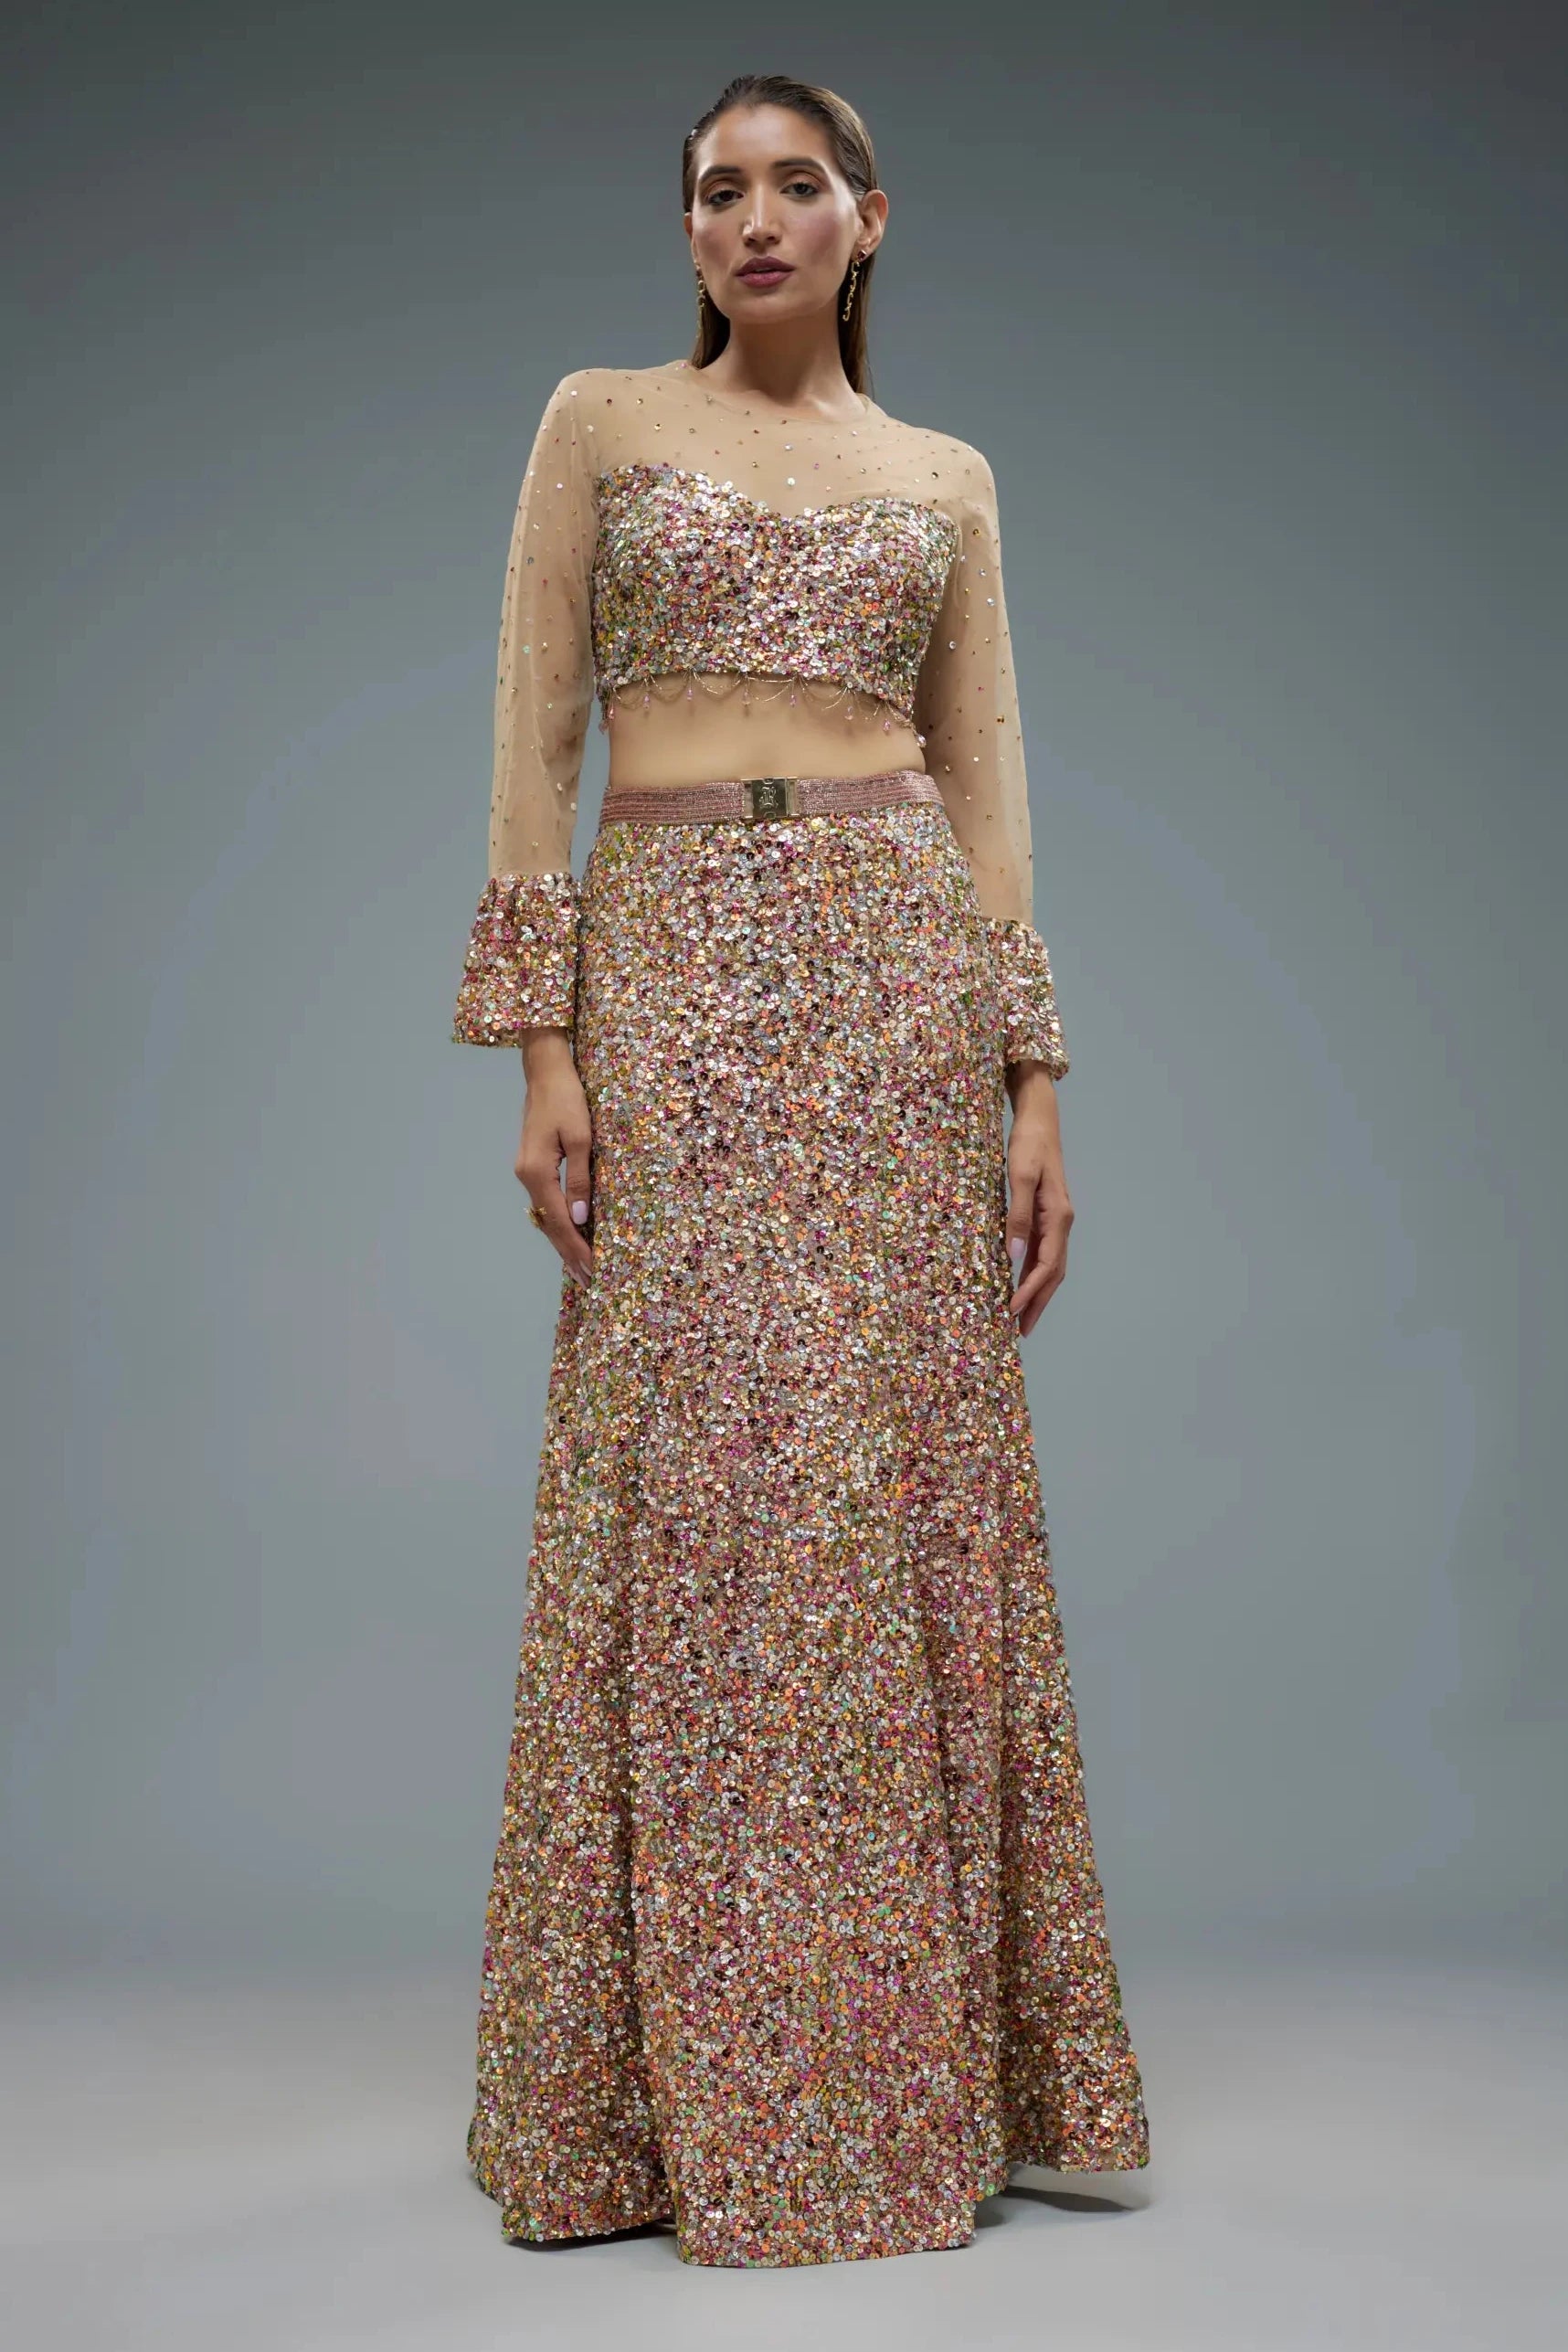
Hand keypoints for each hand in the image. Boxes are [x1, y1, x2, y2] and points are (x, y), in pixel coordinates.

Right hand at [515, 1030, 594, 1287]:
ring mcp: (526, 1171)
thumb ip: (580, 1178)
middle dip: (568, 1252)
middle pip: (548, 1224)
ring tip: (580, 1265)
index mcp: (537, 1172)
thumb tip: (579, 1216)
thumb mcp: (580, 1137)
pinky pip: (545, 1201)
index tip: (591, 1270)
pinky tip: (569, 1231)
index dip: (575, 1247)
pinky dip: (557, 1221)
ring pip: (545, 1215)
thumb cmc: (567, 1098)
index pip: (558, 1220)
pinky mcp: (532, 1164)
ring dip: (562, 1240)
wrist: (545, 1070)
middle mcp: (526, 1176)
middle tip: (587, 1280)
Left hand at [1004, 1067, 1072, 1337]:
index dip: (1031, 1292)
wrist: (1040, 1120)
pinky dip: (1033, 1273)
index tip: (1013, 1312)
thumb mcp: (1019, 1178)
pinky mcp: (1047, 1215)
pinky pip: (1043, 1252)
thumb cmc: (1028, 1145)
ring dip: (1037, 1292)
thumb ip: (1018, 1217)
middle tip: (1021, 1330)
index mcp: (1058, 1217)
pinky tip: (1020, 1283)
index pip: (1047, 1266)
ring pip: (1050, 1265)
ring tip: (1021, 1316)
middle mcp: (1061, 1222)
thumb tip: (1013, 1257)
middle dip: (1038, 1303)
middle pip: (1053, 1273)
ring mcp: (1056, 1220)